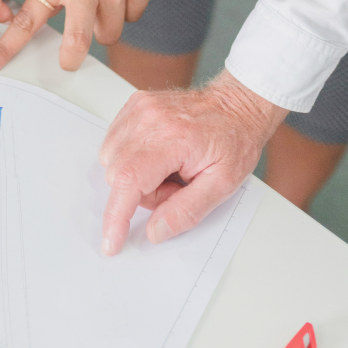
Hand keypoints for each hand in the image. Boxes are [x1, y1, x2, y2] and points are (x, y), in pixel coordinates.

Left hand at [0, 0, 172, 75]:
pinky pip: (133, 16)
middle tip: (67, 61)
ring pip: (109, 33)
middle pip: (77, 42)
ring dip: (104, 26)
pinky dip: (127, 9)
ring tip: (103, 2)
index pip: (28, 17)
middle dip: (70, 59)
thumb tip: (56, 3)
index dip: (9, 45)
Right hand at [99, 71, 287, 252]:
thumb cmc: (234, 140)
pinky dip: (131, 158)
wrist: (236, 106)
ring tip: (169, 169)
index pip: (129, 180)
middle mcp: (150, 118)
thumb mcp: (222, 185)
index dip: (116, 216)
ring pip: (111, 159)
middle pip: (118, 174)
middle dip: (142, 194)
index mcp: (174, 138)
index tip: (110, 242)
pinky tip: (158, 155)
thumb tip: (155, 231)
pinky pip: (114, 142)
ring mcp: (140, 109)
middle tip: (176, 186)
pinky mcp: (135, 105)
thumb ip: (187, 211)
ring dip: (135, 176)